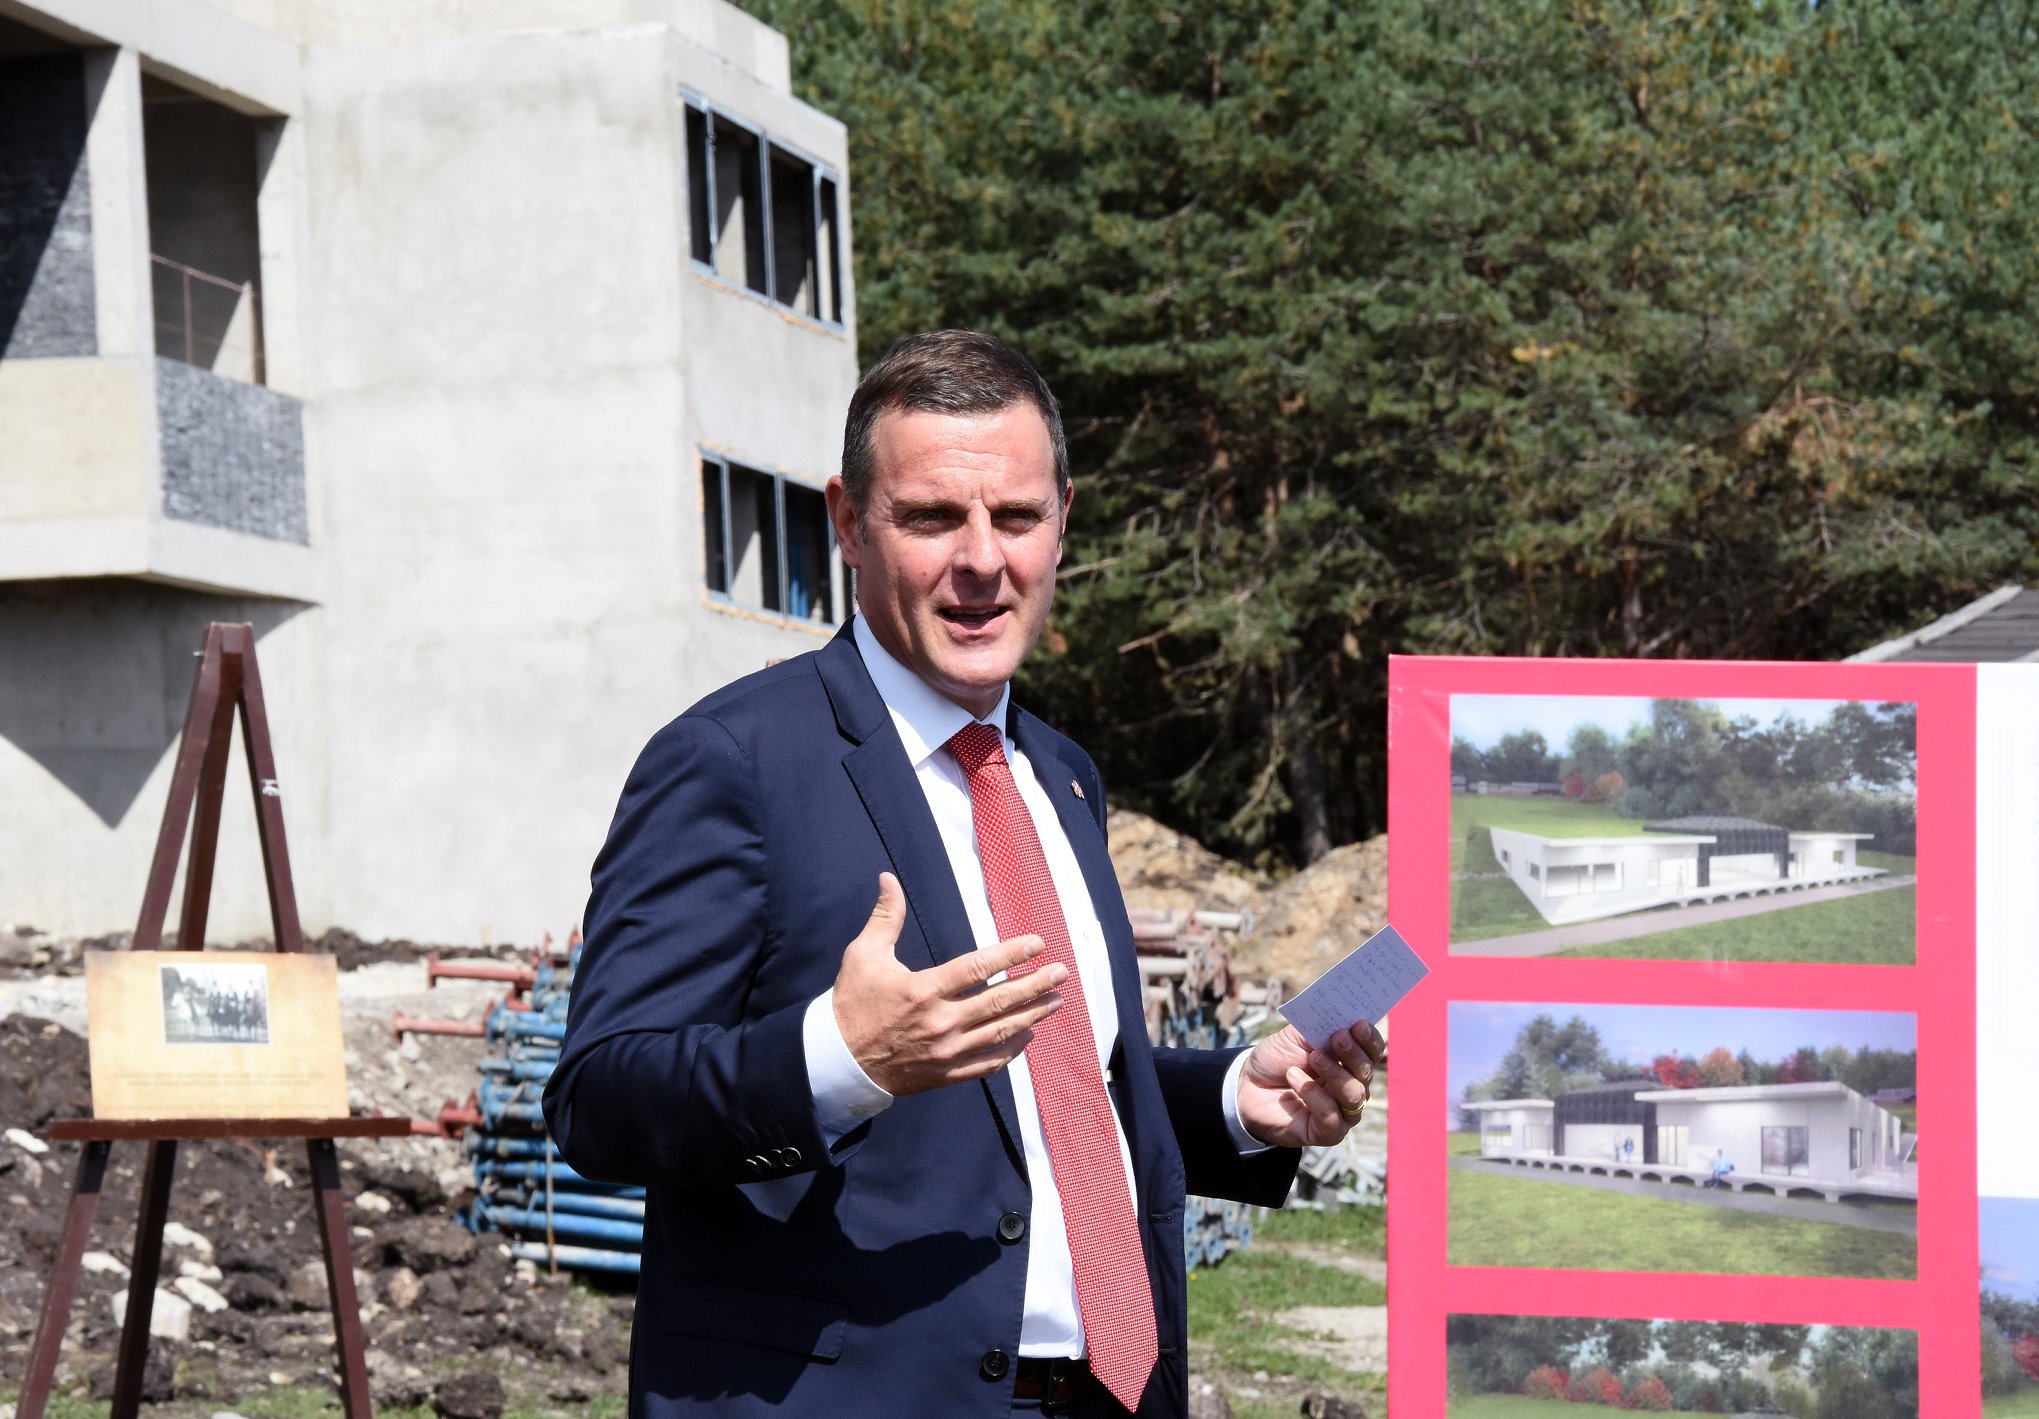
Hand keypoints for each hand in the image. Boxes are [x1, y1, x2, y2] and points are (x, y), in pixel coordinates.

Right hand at [833, 873, 1067, 1094]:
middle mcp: (941, 1022)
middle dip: (1035, 985)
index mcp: (924, 989)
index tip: (1037, 944)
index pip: (978, 968)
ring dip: (1033, 1016)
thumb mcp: (862, 955)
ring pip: (1000, 1032)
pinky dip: (1011, 1050)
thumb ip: (885, 917)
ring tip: (1056, 1001)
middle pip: (1000, 1001)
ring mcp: (946, 1052)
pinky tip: (1028, 1036)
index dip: (1011, 954)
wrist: (838, 1061)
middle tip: (1061, 973)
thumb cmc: (851, 1003)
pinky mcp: (945, 1074)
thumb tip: (888, 878)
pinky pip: (987, 1063)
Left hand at [1236, 1018, 1384, 1148]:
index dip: (1370, 1039)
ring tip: (1313, 1057)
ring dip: (1336, 1073)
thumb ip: (1317, 1026)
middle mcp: (1352, 1087)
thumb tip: (1338, 1010)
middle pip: (1366, 1072)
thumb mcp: (1295, 1036)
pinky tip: (1295, 1078)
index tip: (1359, 1024)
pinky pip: (1332, 1116)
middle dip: (1354, 1053)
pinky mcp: (1328, 1132)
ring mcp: (1342, 1112)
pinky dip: (1314, 1095)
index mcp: (1349, 1061)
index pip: (1373, 1052)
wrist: (1247, 1087)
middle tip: (1338, 1036)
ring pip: (1355, 1095)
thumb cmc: (1276, 1060)